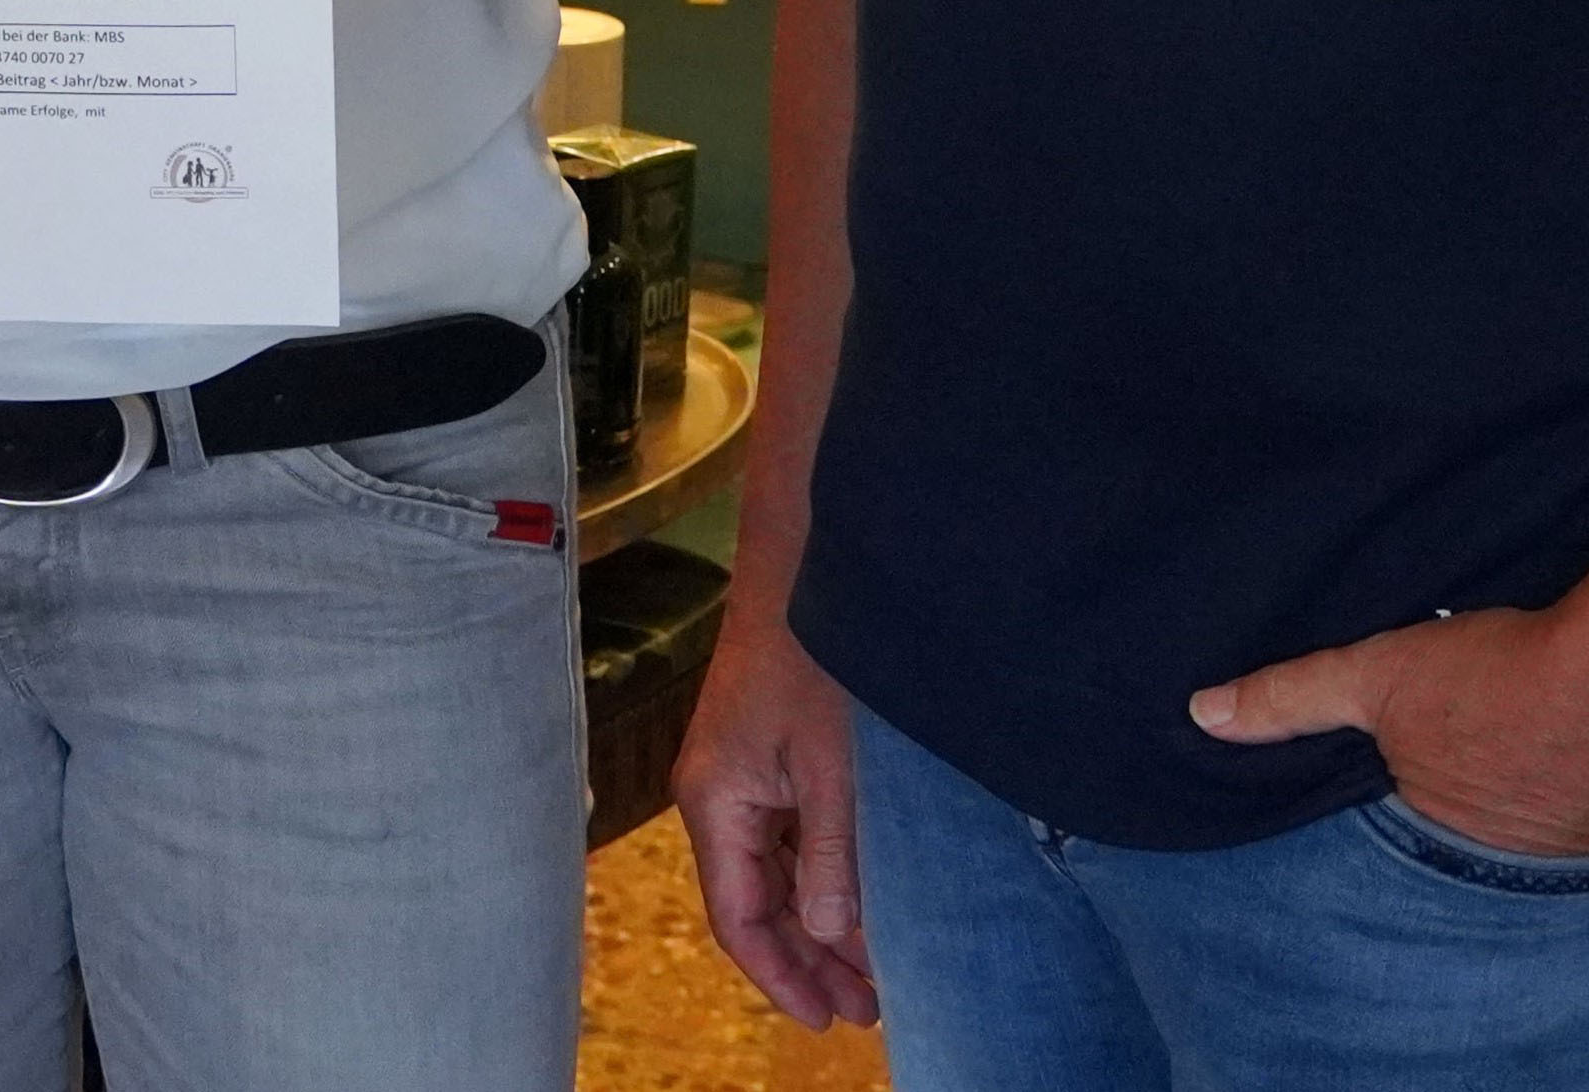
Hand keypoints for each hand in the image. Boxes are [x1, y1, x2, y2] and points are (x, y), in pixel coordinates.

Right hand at [672, 607, 875, 1029]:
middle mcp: (716, 798)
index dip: (782, 975)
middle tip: (867, 1008)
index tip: (826, 1018)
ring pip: (772, 875)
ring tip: (873, 970)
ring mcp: (738, 778)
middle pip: (755, 904)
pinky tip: (859, 902)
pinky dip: (819, 878)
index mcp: (716, 803)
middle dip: (808, 960)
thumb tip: (826, 933)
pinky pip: (784, 840)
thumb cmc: (811, 656)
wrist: (801, 570)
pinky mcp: (762, 759)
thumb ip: (829, 852)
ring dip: (818, 922)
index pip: (739, 918)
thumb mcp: (830, 765)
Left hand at [1187, 600, 1588, 858]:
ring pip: (1543, 825)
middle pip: (1474, 835)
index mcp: (1441, 841)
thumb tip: (1202, 715)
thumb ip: (1291, 698)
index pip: (1404, 832)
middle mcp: (1511, 871)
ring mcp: (1582, 857)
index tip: (1409, 767)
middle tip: (1479, 751)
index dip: (1403, 794)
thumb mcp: (1378, 674)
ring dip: (1536, 796)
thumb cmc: (1501, 676)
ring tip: (1532, 743)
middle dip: (1471, 802)